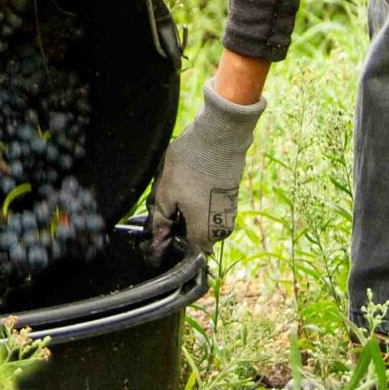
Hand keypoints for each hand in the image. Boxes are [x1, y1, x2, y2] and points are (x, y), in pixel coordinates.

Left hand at [147, 80, 263, 254]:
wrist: (220, 137)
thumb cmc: (191, 164)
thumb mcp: (166, 192)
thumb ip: (161, 221)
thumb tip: (157, 241)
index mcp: (203, 234)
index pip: (184, 253)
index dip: (168, 243)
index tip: (158, 230)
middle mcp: (221, 231)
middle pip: (194, 240)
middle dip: (179, 229)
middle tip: (164, 209)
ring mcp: (229, 216)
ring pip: (203, 226)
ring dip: (188, 217)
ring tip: (176, 196)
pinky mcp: (231, 201)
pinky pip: (212, 213)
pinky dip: (199, 207)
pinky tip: (189, 190)